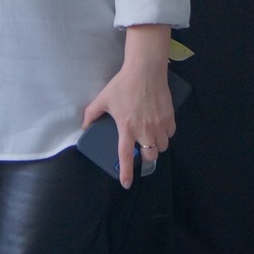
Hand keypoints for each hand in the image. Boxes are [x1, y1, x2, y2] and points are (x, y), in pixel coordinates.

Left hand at [82, 57, 174, 188]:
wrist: (145, 70)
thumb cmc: (123, 84)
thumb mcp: (104, 98)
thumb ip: (92, 113)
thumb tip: (83, 125)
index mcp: (127, 128)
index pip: (125, 155)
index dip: (126, 172)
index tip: (127, 184)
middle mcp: (144, 130)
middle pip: (149, 155)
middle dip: (146, 156)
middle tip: (141, 148)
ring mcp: (159, 125)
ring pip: (162, 146)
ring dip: (156, 145)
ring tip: (150, 136)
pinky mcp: (170, 118)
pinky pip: (170, 134)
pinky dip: (165, 134)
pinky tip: (159, 126)